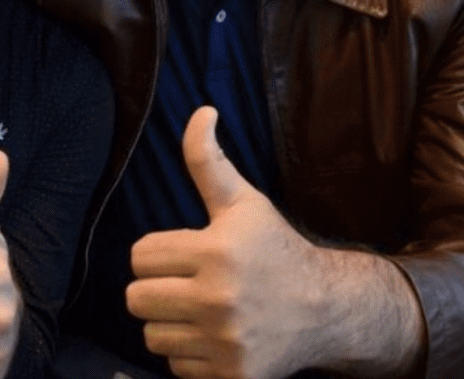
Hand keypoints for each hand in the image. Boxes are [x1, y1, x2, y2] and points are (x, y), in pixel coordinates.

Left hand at [126, 107, 329, 378]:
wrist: (326, 310)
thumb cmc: (275, 250)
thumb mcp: (243, 203)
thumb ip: (208, 161)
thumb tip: (201, 112)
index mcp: (217, 251)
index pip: (140, 256)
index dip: (158, 253)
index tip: (186, 254)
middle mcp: (219, 299)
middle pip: (136, 299)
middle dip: (156, 289)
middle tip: (186, 284)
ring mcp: (225, 342)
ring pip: (152, 335)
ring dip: (170, 324)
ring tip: (200, 311)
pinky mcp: (231, 375)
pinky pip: (175, 366)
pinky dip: (189, 355)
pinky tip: (215, 337)